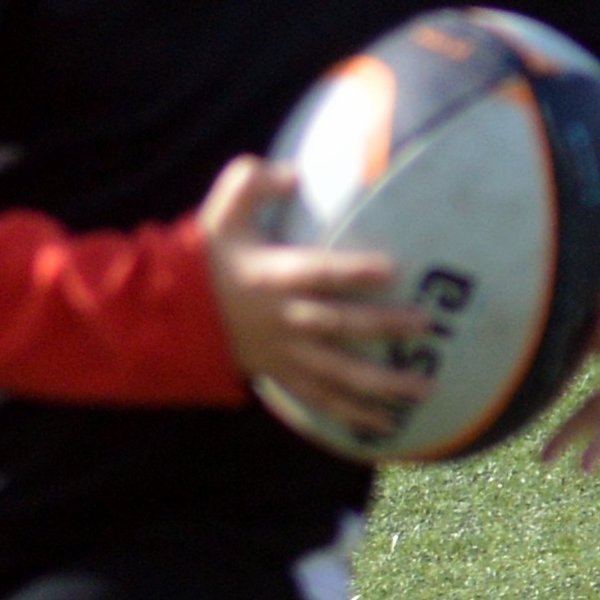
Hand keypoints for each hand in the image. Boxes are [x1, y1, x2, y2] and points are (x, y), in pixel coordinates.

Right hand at [196, 155, 426, 443]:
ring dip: (382, 384)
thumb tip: (292, 173)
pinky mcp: (283, 375)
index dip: (353, 272)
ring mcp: (284, 353)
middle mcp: (282, 318)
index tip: (392, 269)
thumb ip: (250, 182)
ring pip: (338, 373)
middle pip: (339, 325)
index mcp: (271, 277)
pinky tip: (388, 425)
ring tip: (425, 387)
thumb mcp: (222, 212)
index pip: (318, 274)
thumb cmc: (210, 255)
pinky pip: (322, 399)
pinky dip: (354, 415)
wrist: (172, 312)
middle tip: (426, 324)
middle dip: (383, 326)